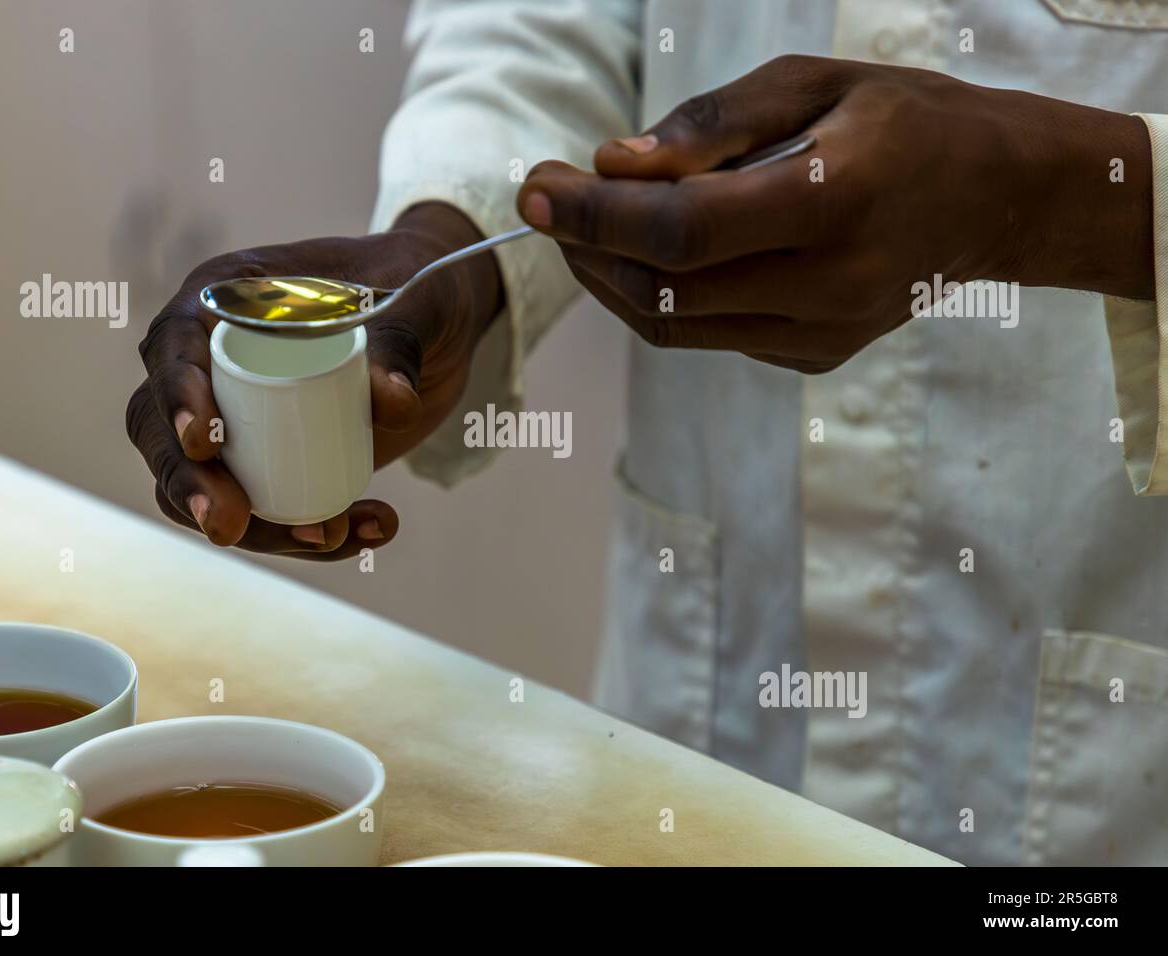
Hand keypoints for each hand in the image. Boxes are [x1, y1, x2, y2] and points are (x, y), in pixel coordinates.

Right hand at [125, 203, 500, 559]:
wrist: (440, 324)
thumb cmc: (413, 286)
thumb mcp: (412, 304)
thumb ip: (401, 344)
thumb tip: (394, 403)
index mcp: (227, 298)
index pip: (172, 344)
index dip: (176, 394)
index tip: (204, 441)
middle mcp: (213, 358)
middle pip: (164, 429)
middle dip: (191, 485)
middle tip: (230, 525)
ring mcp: (236, 415)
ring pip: (206, 484)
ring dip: (257, 529)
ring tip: (329, 537)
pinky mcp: (270, 460)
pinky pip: (263, 509)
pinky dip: (306, 534)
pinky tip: (363, 534)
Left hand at [518, 54, 1152, 372]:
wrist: (996, 197)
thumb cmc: (904, 120)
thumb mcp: (813, 83)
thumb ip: (709, 127)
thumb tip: (612, 164)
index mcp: (835, 201)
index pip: (681, 229)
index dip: (594, 213)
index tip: (535, 187)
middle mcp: (829, 284)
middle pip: (663, 290)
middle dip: (587, 247)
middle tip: (550, 200)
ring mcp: (823, 334)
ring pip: (674, 327)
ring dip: (611, 280)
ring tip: (587, 225)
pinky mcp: (816, 358)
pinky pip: (709, 336)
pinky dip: (661, 297)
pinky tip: (655, 254)